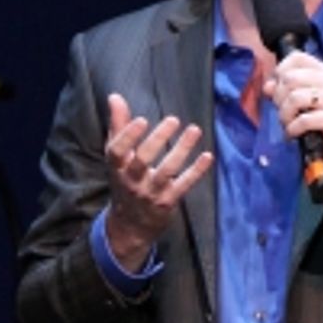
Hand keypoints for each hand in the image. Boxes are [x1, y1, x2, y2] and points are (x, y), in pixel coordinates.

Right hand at [104, 93, 212, 270]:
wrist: (130, 225)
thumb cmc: (125, 181)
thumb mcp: (117, 158)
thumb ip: (117, 126)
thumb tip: (115, 97)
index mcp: (117, 167)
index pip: (117, 151)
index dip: (128, 136)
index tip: (142, 120)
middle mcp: (132, 180)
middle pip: (142, 160)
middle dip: (158, 139)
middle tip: (173, 119)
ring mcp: (150, 192)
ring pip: (166, 171)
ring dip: (181, 150)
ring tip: (194, 130)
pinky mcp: (167, 202)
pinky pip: (183, 185)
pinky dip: (196, 172)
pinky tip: (207, 156)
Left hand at [263, 50, 322, 165]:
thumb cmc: (320, 119)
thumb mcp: (301, 100)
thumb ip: (283, 89)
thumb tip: (268, 87)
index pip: (297, 58)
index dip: (280, 72)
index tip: (277, 90)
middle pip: (291, 78)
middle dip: (279, 98)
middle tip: (283, 112)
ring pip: (295, 98)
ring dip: (285, 115)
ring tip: (288, 124)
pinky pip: (304, 120)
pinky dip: (293, 129)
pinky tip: (293, 133)